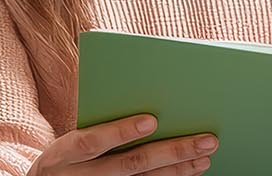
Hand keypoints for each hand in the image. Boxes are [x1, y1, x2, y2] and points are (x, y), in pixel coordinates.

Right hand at [28, 114, 217, 175]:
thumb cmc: (67, 155)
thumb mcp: (68, 138)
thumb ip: (98, 121)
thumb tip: (146, 103)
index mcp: (66, 153)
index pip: (92, 141)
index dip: (120, 132)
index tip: (151, 120)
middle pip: (130, 165)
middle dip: (172, 152)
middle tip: (206, 139)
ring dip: (179, 169)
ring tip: (205, 155)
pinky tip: (191, 171)